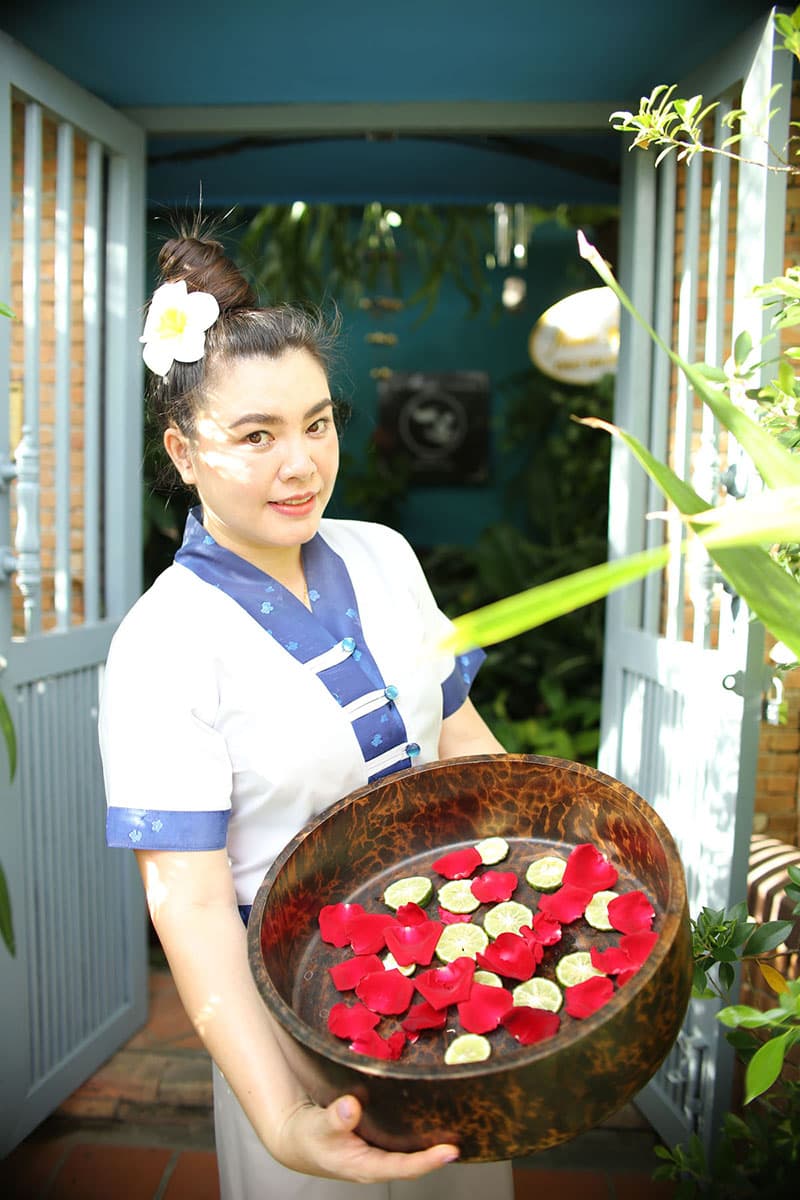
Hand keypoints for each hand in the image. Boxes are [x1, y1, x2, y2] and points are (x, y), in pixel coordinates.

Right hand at [272, 1093, 459, 1182]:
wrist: (298, 1140)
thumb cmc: (307, 1138)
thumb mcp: (317, 1128)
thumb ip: (334, 1119)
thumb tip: (351, 1106)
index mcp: (365, 1166)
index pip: (404, 1168)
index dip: (428, 1161)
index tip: (451, 1151)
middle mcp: (378, 1162)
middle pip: (415, 1160)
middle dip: (439, 1151)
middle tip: (465, 1131)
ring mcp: (379, 1151)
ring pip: (410, 1149)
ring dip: (431, 1139)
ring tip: (456, 1120)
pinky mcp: (378, 1139)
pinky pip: (403, 1137)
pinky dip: (417, 1127)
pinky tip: (429, 1111)